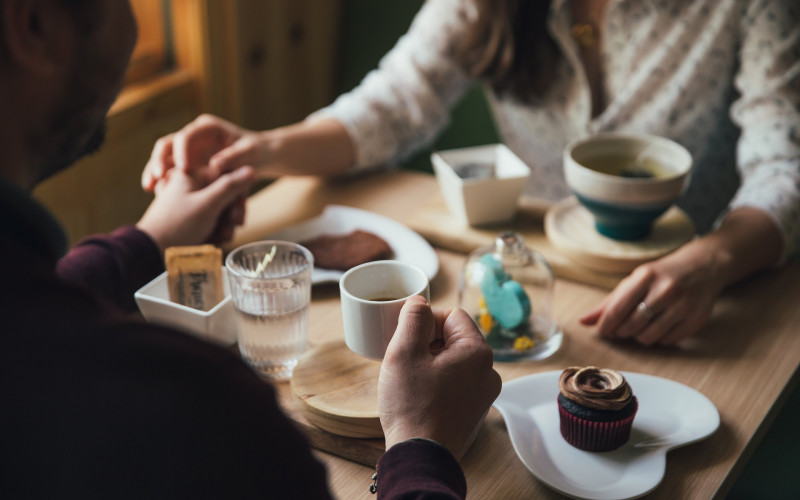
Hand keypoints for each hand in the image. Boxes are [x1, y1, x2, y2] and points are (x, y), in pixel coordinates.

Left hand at [137, 165, 253, 251]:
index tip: (237, 214)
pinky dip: (214, 230)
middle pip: (224, 195)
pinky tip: (212, 240)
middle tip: (230, 229)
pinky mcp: (188, 217)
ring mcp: (189, 202)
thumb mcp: (207, 204)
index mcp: (191, 174)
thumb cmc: (177, 225)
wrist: (151, 251)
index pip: (226, 177)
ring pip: (219, 210)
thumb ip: (230, 186)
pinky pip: (209, 220)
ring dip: (223, 226)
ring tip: (219, 238)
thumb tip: (250, 169)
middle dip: (230, 215)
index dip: (236, 196)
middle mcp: (190, 185)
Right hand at [141, 114, 268, 191]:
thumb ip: (234, 157)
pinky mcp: (187, 163)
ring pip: (164, 157)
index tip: (182, 169)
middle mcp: (194, 135)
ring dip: (154, 171)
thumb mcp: (250, 153)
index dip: (181, 151)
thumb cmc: (257, 152)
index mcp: (207, 128)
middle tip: (157, 177)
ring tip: (149, 187)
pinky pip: (169, 170)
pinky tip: (155, 193)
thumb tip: (216, 164)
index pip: (186, 135)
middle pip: (168, 144)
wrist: (260, 157)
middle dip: (159, 160)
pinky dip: (162, 180)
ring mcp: (188, 149)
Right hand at [378, 295, 501, 460]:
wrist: (420, 457)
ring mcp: (484, 393)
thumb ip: (413, 318)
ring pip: (454, 361)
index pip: (452, 315)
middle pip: (454, 338)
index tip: (407, 338)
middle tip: (405, 360)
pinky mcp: (474, 411)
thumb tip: (419, 302)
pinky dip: (438, 382)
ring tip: (411, 380)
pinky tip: (419, 396)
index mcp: (477, 351)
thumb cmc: (412, 406)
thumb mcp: (404, 352)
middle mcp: (489, 371)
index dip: (426, 321)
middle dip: (427, 343)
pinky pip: (456, 383)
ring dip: (431, 363)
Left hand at [579, 239, 725, 345]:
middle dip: (621, 332)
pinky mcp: (697, 319)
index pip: (618, 308)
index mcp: (646, 276)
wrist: (704, 266)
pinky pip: (667, 341)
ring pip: (649, 337)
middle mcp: (666, 290)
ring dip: (639, 337)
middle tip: (621, 329)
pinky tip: (660, 326)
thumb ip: (609, 302)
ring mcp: (684, 305)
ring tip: (640, 326)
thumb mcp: (635, 280)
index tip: (602, 331)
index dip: (605, 325)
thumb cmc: (662, 274)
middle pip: (632, 326)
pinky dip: (659, 338)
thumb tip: (583, 321)